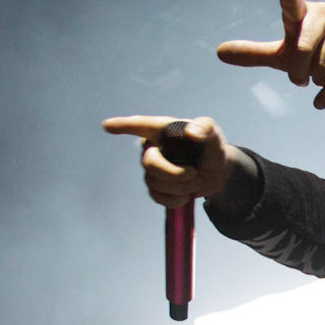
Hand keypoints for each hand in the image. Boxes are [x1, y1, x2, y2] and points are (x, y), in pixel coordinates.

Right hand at [101, 114, 233, 206]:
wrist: (218, 171)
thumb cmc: (211, 146)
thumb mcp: (213, 133)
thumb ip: (205, 128)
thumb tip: (191, 133)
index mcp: (162, 130)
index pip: (138, 125)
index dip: (122, 126)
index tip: (107, 126)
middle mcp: (153, 148)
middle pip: (149, 164)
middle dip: (173, 173)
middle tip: (194, 173)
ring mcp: (153, 169)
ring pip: (154, 183)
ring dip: (180, 186)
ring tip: (195, 180)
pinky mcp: (157, 187)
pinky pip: (157, 197)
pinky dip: (175, 199)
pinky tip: (186, 195)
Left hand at [217, 0, 324, 109]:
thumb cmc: (313, 54)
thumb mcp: (283, 54)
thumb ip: (253, 53)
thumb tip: (218, 52)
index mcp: (301, 12)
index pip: (292, 0)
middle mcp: (324, 12)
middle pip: (304, 50)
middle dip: (299, 74)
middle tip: (301, 79)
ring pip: (323, 65)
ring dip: (316, 81)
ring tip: (319, 77)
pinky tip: (320, 101)